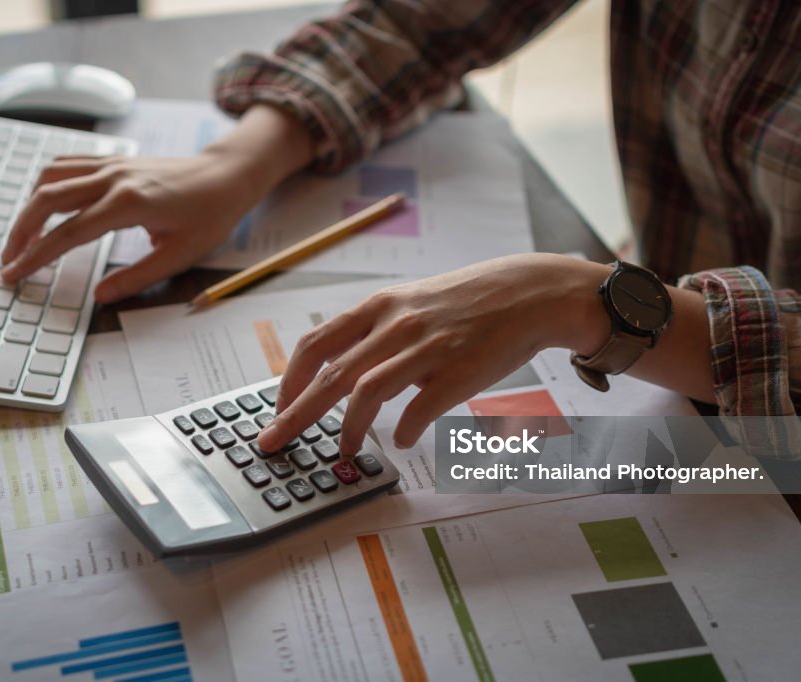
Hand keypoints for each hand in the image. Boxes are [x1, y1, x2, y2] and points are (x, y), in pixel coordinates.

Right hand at [0, 152, 255, 301]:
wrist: (226, 176)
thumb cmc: (210, 216)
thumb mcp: (180, 256)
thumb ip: (137, 277)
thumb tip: (100, 297)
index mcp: (129, 204)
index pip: (68, 233)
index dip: (36, 256)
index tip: (14, 274)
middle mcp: (114, 178)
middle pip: (47, 199)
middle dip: (20, 231)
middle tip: (8, 261)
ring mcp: (112, 164)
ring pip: (51, 177)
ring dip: (28, 206)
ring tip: (21, 238)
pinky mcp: (113, 160)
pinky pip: (67, 164)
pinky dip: (47, 183)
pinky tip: (42, 205)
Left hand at [256, 254, 611, 453]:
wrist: (527, 293)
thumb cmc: (466, 302)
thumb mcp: (411, 301)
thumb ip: (375, 333)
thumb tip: (342, 375)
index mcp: (379, 306)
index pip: (316, 344)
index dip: (289, 380)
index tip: (278, 408)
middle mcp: (396, 324)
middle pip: (330, 375)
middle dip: (295, 414)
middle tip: (273, 442)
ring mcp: (427, 348)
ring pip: (367, 393)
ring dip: (349, 429)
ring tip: (345, 450)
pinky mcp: (459, 371)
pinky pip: (420, 410)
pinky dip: (406, 431)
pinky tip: (404, 440)